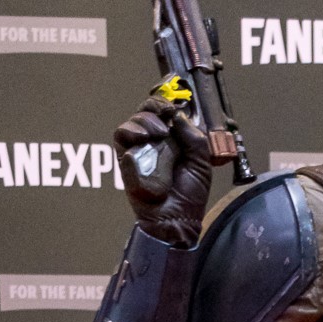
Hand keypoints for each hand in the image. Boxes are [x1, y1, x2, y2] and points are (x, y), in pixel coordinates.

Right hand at [113, 96, 211, 246]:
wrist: (178, 218)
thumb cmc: (190, 192)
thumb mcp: (201, 160)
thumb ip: (193, 136)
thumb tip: (179, 115)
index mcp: (173, 139)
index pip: (164, 112)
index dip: (166, 103)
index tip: (174, 105)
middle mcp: (154, 141)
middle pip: (145, 111)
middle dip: (155, 107)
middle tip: (166, 113)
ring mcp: (139, 149)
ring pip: (132, 122)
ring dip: (145, 120)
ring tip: (158, 132)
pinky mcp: (126, 160)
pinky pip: (121, 138)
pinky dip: (131, 132)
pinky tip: (144, 137)